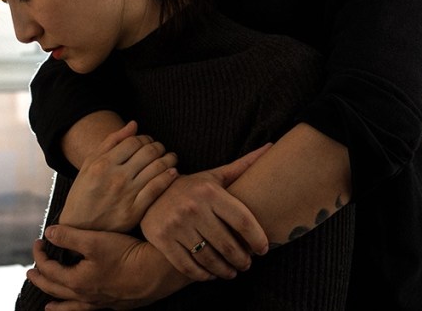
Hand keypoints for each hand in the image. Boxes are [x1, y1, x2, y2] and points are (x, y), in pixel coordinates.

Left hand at [27, 225, 189, 309]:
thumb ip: (69, 236)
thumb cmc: (125, 255)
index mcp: (76, 281)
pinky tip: (83, 307)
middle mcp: (85, 296)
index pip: (50, 269)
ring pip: (71, 306)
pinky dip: (77, 310)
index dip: (40, 255)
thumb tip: (48, 233)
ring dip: (57, 303)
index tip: (38, 241)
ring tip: (47, 306)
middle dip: (41, 280)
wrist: (156, 272)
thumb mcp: (94, 240)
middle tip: (30, 272)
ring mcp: (100, 303)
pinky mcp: (114, 304)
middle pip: (56, 290)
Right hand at [59, 121, 177, 231]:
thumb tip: (134, 124)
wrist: (78, 227)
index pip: (134, 141)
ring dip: (169, 159)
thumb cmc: (84, 192)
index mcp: (103, 163)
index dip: (145, 138)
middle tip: (162, 149)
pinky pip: (157, 189)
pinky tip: (172, 173)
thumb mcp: (90, 163)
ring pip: (157, 168)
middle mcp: (116, 177)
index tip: (149, 141)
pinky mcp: (134, 211)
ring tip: (171, 158)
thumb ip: (112, 141)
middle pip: (148, 152)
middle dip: (159, 147)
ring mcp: (126, 195)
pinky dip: (168, 177)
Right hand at [140, 144, 270, 280]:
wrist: (150, 192)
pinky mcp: (162, 239)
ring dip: (224, 270)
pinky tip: (211, 274)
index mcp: (209, 191)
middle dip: (242, 259)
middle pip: (227, 244)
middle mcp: (193, 207)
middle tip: (247, 265)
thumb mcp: (215, 175)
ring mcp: (176, 225)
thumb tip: (271, 147)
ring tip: (232, 272)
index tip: (263, 249)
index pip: (242, 220)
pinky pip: (187, 266)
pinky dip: (202, 274)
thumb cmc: (191, 187)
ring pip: (208, 258)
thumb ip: (243, 166)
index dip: (257, 238)